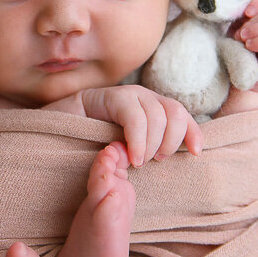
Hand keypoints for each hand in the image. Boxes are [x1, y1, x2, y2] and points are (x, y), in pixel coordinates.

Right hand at [44, 85, 202, 166]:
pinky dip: (138, 140)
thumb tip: (176, 158)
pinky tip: (132, 157)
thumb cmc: (96, 142)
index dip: (193, 132)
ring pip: (158, 117)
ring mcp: (130, 94)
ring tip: (139, 162)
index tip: (196, 153)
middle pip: (175, 113)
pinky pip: (135, 117)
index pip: (182, 115)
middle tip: (156, 160)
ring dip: (153, 145)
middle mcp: (146, 97)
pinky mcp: (112, 96)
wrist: (61, 127)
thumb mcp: (130, 147)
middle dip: (171, 141)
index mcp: (154, 108)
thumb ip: (150, 147)